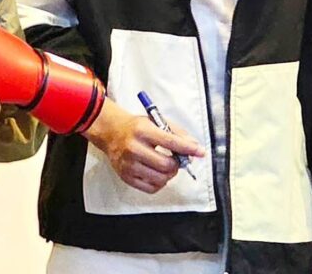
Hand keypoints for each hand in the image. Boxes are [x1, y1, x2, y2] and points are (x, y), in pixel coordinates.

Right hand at [83, 98, 204, 193]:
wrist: (111, 132)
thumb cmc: (136, 127)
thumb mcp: (155, 122)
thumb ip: (176, 133)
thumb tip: (194, 147)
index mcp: (142, 130)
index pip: (170, 142)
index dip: (188, 148)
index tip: (200, 152)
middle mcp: (134, 148)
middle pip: (166, 164)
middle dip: (177, 164)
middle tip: (177, 160)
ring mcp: (128, 164)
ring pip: (160, 179)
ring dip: (169, 174)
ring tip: (166, 166)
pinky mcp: (126, 177)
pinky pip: (151, 188)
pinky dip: (159, 183)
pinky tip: (157, 173)